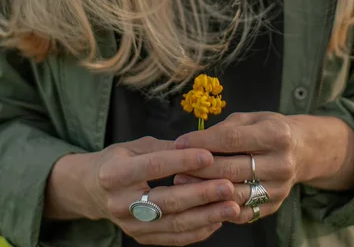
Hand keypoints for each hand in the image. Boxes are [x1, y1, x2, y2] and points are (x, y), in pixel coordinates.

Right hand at [47, 136, 240, 244]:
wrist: (92, 190)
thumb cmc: (118, 161)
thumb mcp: (135, 146)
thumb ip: (165, 148)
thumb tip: (198, 145)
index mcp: (115, 174)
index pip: (154, 167)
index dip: (182, 161)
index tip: (208, 155)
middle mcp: (120, 203)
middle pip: (167, 201)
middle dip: (201, 194)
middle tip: (228, 185)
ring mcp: (130, 226)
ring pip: (174, 224)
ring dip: (207, 216)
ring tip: (232, 205)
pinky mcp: (141, 238)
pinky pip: (174, 239)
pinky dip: (198, 230)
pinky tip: (218, 219)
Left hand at [173, 112, 299, 223]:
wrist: (302, 151)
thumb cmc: (269, 129)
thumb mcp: (251, 118)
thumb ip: (225, 129)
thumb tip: (194, 142)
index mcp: (275, 134)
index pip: (232, 140)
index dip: (203, 142)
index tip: (180, 143)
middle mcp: (281, 163)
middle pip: (232, 169)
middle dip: (200, 168)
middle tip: (175, 167)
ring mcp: (279, 188)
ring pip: (235, 194)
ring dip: (205, 191)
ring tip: (182, 184)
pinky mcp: (274, 206)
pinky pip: (242, 211)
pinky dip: (219, 207)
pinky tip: (201, 200)